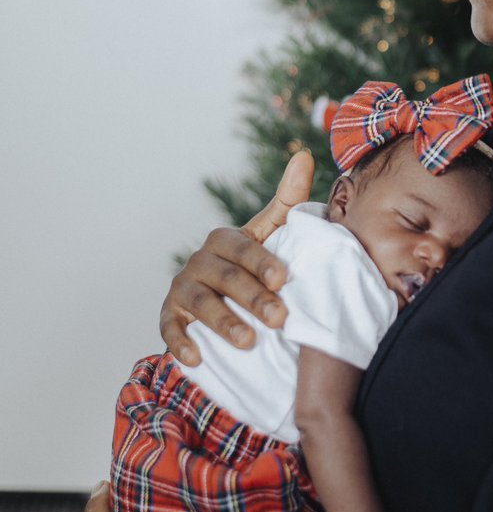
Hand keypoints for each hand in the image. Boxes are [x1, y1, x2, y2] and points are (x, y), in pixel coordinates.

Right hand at [160, 150, 314, 364]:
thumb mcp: (271, 233)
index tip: (283, 279)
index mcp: (226, 239)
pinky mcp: (169, 315)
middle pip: (227, 278)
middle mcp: (201, 260)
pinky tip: (197, 357)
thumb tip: (303, 154)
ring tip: (248, 342)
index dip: (262, 263)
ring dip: (223, 322)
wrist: (222, 298)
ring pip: (200, 303)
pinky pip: (169, 328)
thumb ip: (288, 198)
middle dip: (253, 299)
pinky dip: (181, 342)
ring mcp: (182, 288)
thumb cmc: (254, 264)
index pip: (244, 248)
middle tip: (279, 320)